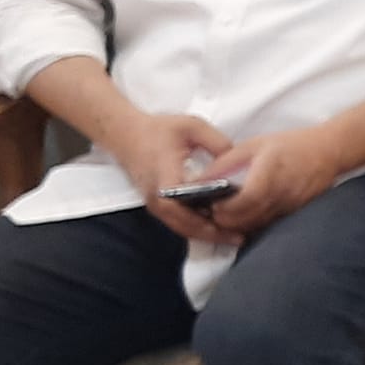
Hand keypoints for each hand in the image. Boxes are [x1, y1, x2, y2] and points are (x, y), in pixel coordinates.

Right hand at [106, 112, 237, 243]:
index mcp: (164, 178)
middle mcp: (156, 196)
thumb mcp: (192, 127)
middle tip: (238, 238)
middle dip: (211, 234)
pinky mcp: (157, 204)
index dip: (203, 220)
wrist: (125, 134)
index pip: (180, 208)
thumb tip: (238, 164)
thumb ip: (218, 143)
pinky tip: (217, 226)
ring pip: (180, 227)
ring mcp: (155, 203)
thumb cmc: (157, 129)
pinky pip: (177, 222)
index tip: (227, 224)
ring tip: (232, 236)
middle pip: (183, 226)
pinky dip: (196, 227)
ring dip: (205, 234)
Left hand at [205, 126, 344, 234]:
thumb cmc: (291, 145)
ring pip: (257, 225)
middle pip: (249, 218)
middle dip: (226, 220)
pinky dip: (253, 224)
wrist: (329, 152)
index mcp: (270, 173)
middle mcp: (281, 193)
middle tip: (212, 213)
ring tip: (226, 215)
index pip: (246, 200)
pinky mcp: (294, 213)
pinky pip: (268, 224)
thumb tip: (200, 180)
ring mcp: (290, 205)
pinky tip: (245, 216)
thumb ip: (226, 162)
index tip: (211, 205)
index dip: (226, 207)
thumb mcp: (254, 145)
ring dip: (238, 225)